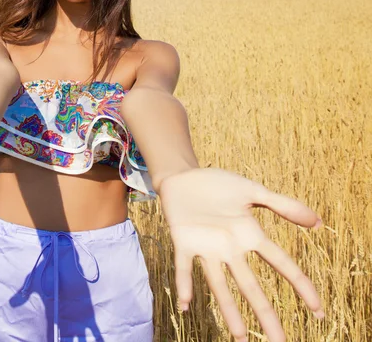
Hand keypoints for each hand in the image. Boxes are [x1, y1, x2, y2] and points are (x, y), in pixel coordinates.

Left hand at [158, 167, 323, 341]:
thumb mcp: (252, 190)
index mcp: (249, 235)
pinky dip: (184, 283)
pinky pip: (183, 266)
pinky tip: (186, 304)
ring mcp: (206, 246)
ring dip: (228, 309)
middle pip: (250, 285)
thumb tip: (318, 222)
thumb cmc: (218, 185)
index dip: (300, 284)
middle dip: (264, 313)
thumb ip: (282, 205)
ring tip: (240, 337)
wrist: (184, 176)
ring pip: (218, 283)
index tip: (318, 312)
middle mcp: (229, 248)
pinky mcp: (183, 241)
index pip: (280, 262)